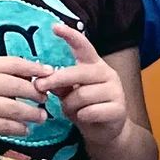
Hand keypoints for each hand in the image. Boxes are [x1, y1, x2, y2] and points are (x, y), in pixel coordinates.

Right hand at [0, 56, 48, 155]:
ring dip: (33, 113)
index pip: (11, 63)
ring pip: (16, 108)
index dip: (34, 67)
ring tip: (41, 116)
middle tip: (45, 98)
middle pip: (18, 85)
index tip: (49, 72)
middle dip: (36, 93)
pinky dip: (20, 128)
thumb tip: (27, 76)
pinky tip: (25, 130)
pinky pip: (7, 126)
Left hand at [35, 24, 129, 146]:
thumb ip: (60, 85)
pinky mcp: (119, 108)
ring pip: (82, 95)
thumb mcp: (69, 94)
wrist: (106, 132)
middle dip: (57, 80)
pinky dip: (82, 116)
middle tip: (40, 86)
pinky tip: (85, 118)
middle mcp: (107, 74)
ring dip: (71, 106)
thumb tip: (42, 80)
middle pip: (78, 73)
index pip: (84, 47)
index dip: (71, 36)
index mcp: (94, 66)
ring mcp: (116, 91)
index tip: (55, 27)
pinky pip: (91, 111)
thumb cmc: (85, 109)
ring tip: (73, 111)